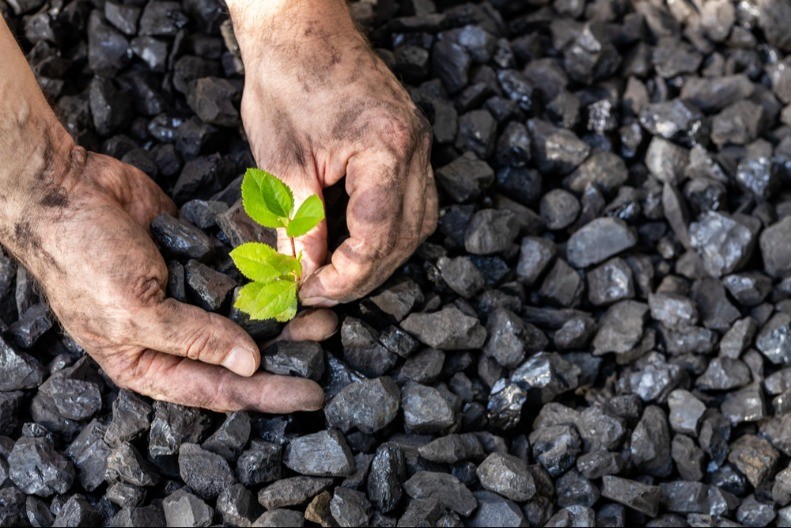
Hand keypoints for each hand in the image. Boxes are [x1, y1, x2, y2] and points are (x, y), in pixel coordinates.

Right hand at [8, 148, 336, 412]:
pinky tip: (293, 273)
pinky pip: (237, 273)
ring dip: (281, 311)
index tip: (310, 394)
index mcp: (148, 362)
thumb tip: (248, 364)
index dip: (266, 394)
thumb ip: (192, 338)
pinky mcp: (196, 259)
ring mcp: (186, 295)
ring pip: (244, 314)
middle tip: (327, 335)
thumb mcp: (133, 310)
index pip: (217, 390)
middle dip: (284, 348)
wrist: (65, 189)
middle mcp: (171, 335)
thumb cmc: (81, 258)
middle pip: (238, 354)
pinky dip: (264, 274)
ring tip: (321, 306)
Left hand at [228, 0, 438, 305]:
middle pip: (405, 237)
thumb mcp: (282, 162)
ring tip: (340, 273)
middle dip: (364, 274)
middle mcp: (414, 149)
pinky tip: (358, 241)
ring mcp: (418, 145)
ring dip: (381, 257)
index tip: (311, 291)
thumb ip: (298, 226)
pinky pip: (412, 202)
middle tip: (322, 291)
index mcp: (385, 149)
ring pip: (417, 224)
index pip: (378, 236)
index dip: (346, 276)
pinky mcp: (410, 144)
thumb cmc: (286, 82)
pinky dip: (388, 231)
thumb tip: (303, 277)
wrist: (301, 29)